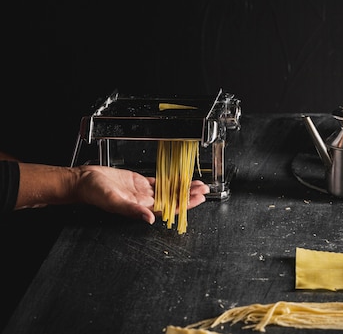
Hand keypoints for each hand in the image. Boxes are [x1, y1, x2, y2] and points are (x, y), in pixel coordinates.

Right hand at [74, 166, 207, 223]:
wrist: (83, 181)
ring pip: (168, 191)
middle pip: (172, 199)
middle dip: (189, 195)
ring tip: (197, 184)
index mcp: (140, 208)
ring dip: (182, 188)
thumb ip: (132, 210)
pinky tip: (180, 178)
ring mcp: (142, 192)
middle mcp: (144, 202)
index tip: (197, 199)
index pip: (168, 208)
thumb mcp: (114, 201)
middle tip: (204, 189)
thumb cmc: (94, 192)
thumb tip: (149, 219)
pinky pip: (158, 182)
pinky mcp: (138, 182)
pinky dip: (170, 180)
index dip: (184, 204)